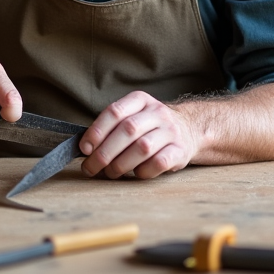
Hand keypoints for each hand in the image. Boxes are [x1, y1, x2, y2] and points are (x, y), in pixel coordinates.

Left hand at [79, 91, 198, 179]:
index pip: (115, 111)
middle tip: (91, 167)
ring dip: (121, 164)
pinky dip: (143, 171)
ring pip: (142, 147)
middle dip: (105, 152)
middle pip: (127, 130)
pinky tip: (136, 173)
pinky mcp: (180, 150)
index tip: (85, 148)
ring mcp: (171, 131)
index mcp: (140, 100)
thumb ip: (112, 128)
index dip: (97, 131)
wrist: (188, 129)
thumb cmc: (150, 127)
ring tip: (110, 173)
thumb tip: (86, 149)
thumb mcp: (133, 116)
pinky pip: (159, 162)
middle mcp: (157, 112)